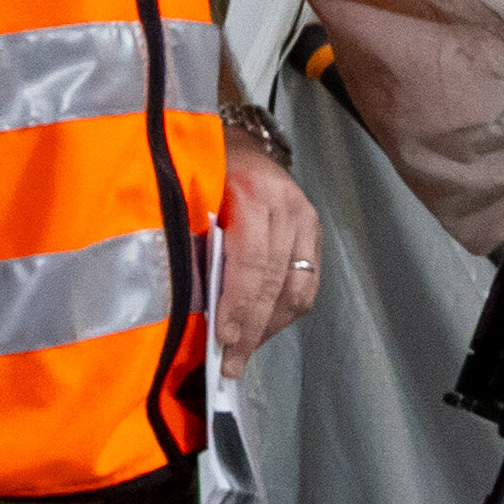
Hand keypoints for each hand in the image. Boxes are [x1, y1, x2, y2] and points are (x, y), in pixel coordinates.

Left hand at [207, 130, 321, 366]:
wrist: (237, 140)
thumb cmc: (200, 169)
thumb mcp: (188, 197)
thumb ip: (194, 242)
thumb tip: (193, 305)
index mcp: (254, 193)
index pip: (251, 262)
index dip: (238, 305)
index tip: (224, 341)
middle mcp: (289, 205)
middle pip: (275, 281)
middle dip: (253, 328)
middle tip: (233, 364)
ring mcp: (307, 217)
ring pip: (297, 287)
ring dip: (271, 325)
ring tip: (246, 352)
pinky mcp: (314, 230)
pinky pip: (307, 282)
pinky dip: (285, 310)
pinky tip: (264, 327)